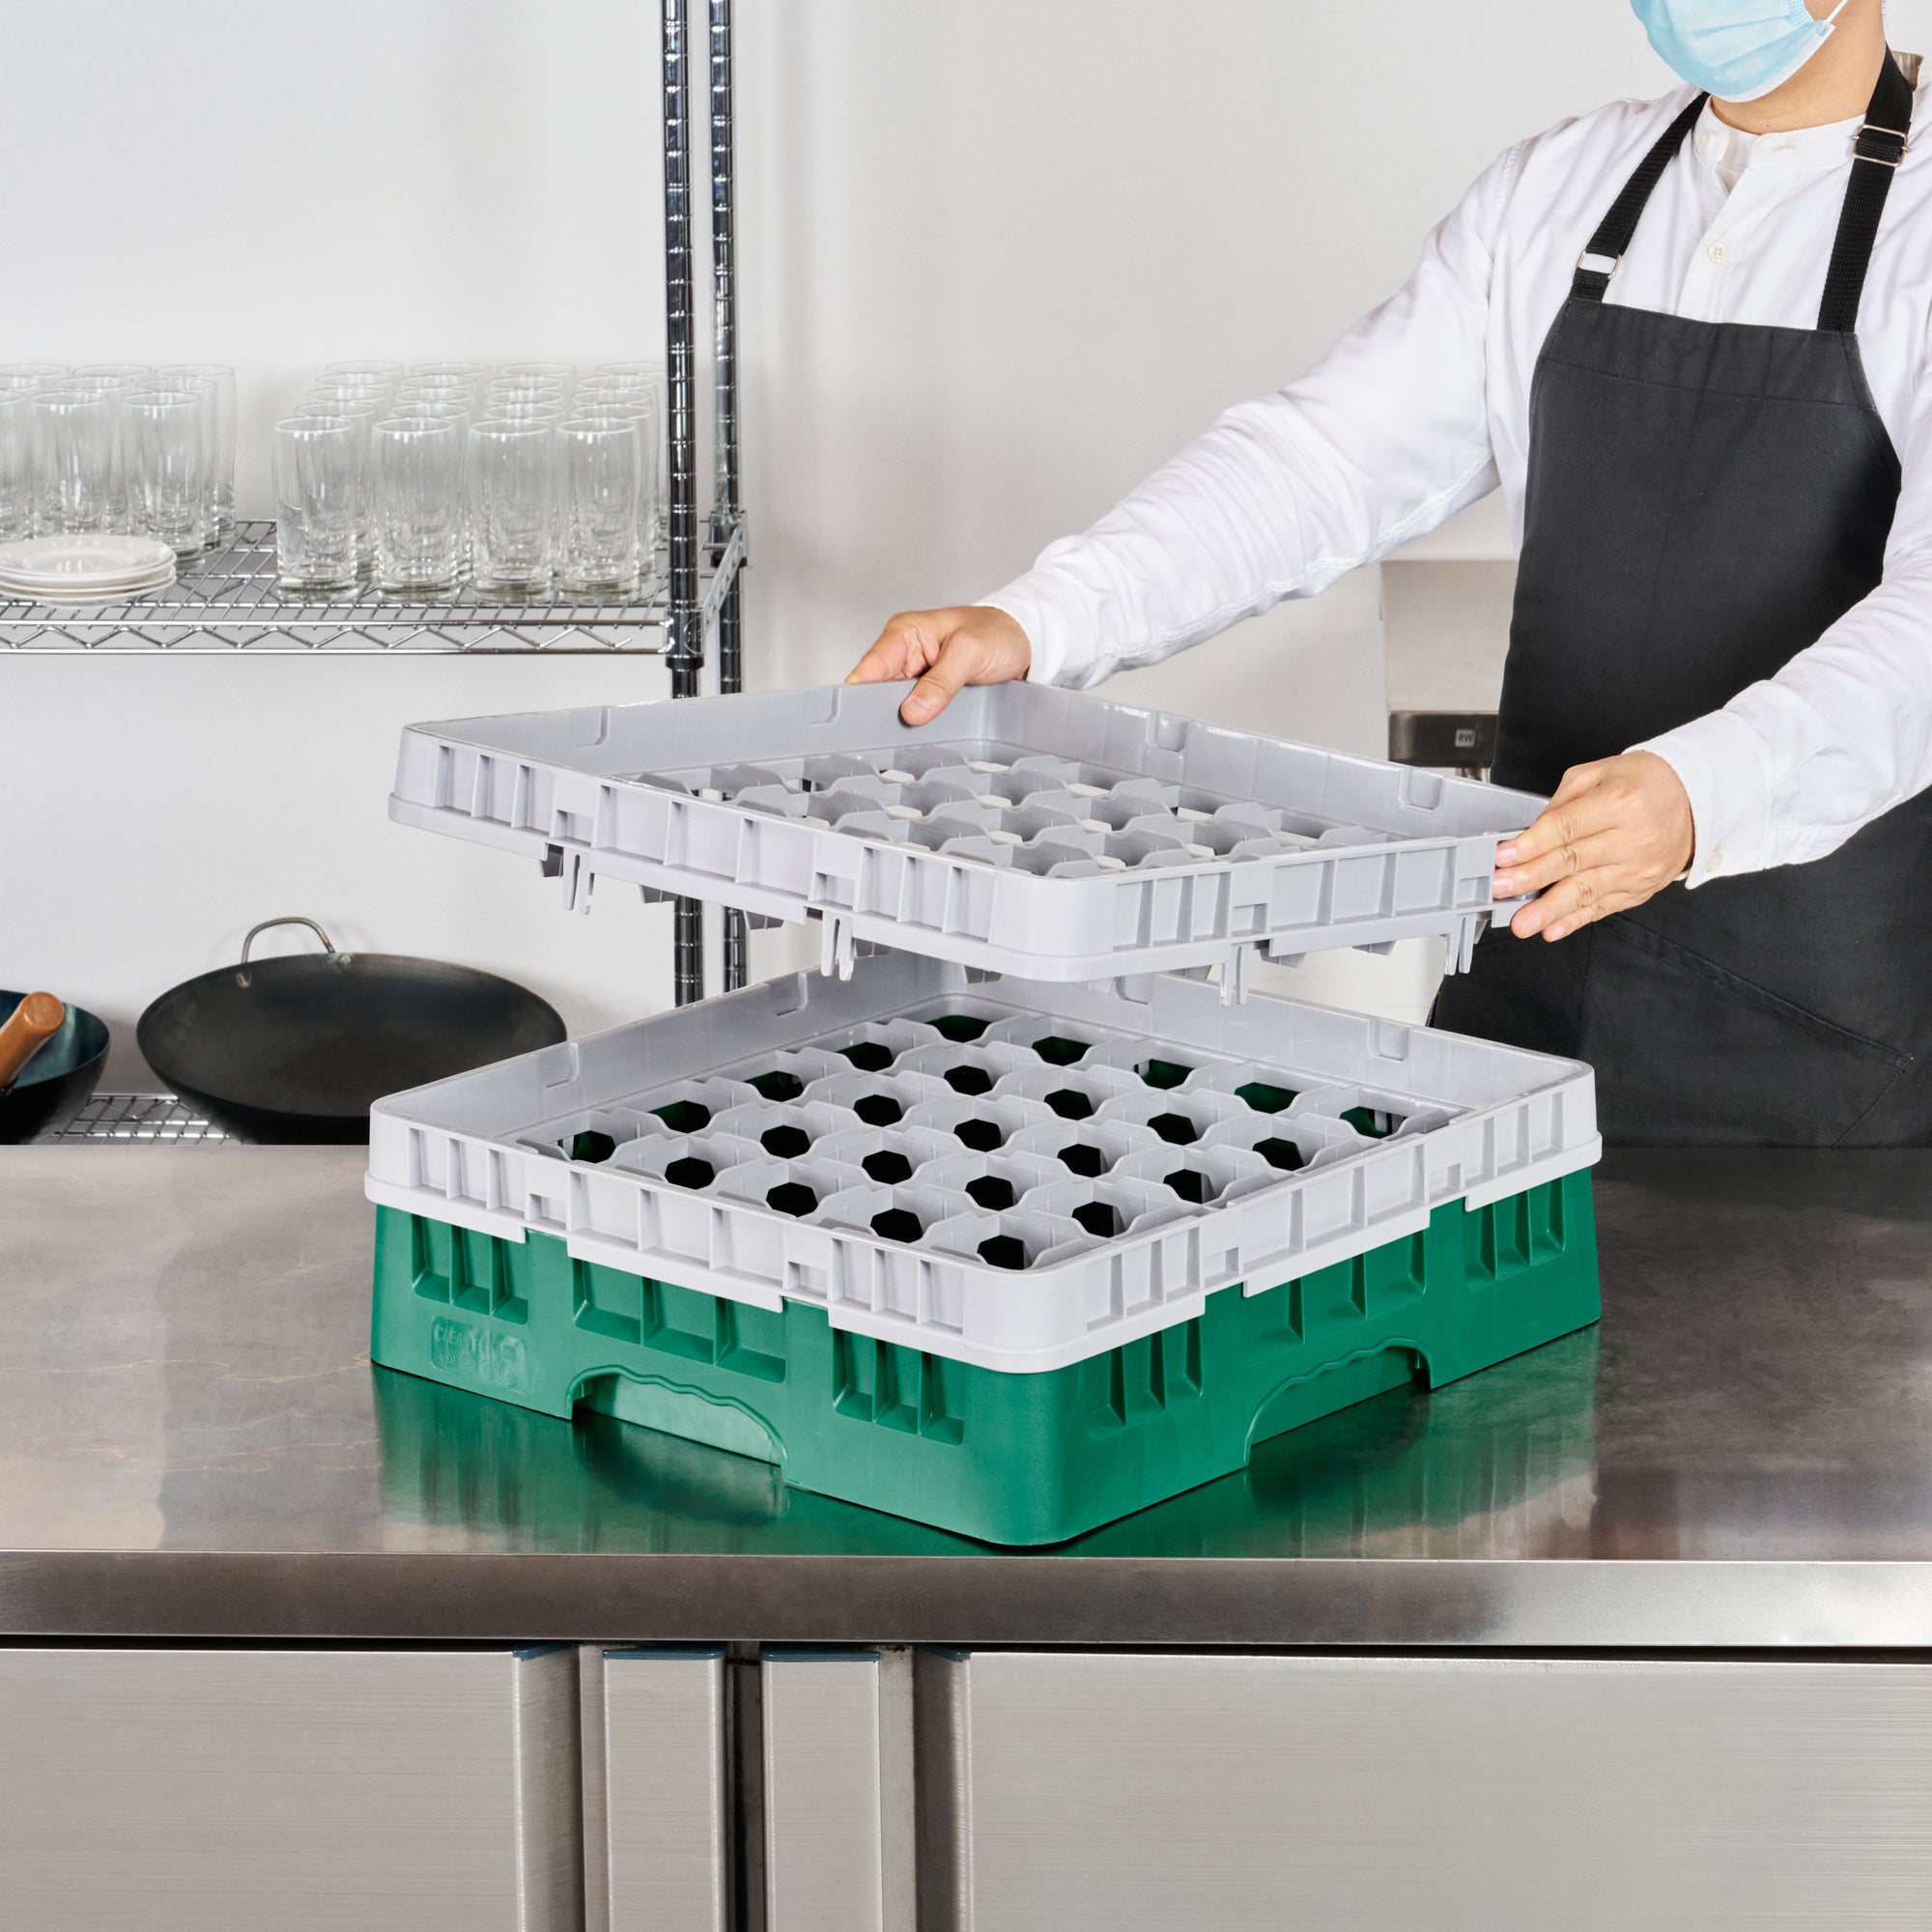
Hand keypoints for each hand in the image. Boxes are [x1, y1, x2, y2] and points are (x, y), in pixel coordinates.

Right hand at [846, 605, 1032, 724]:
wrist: (1025, 640)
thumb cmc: (998, 633)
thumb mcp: (970, 652)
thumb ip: (940, 682)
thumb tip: (912, 711)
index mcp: (905, 633)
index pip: (869, 668)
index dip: (860, 696)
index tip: (862, 722)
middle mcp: (904, 653)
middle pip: (876, 691)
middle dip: (883, 712)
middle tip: (893, 734)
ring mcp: (915, 675)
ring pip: (894, 705)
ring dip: (902, 721)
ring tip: (910, 736)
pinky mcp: (928, 692)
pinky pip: (914, 711)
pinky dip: (917, 723)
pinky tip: (923, 733)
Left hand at [1493, 750, 1695, 941]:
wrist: (1696, 800)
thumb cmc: (1646, 783)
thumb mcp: (1600, 774)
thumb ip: (1562, 803)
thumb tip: (1530, 835)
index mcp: (1620, 803)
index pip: (1566, 828)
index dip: (1532, 845)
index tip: (1504, 857)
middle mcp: (1633, 838)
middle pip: (1572, 861)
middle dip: (1531, 878)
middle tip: (1500, 889)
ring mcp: (1638, 868)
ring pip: (1586, 891)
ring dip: (1549, 909)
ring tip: (1522, 922)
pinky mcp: (1641, 889)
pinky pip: (1603, 907)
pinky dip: (1576, 920)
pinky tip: (1553, 928)